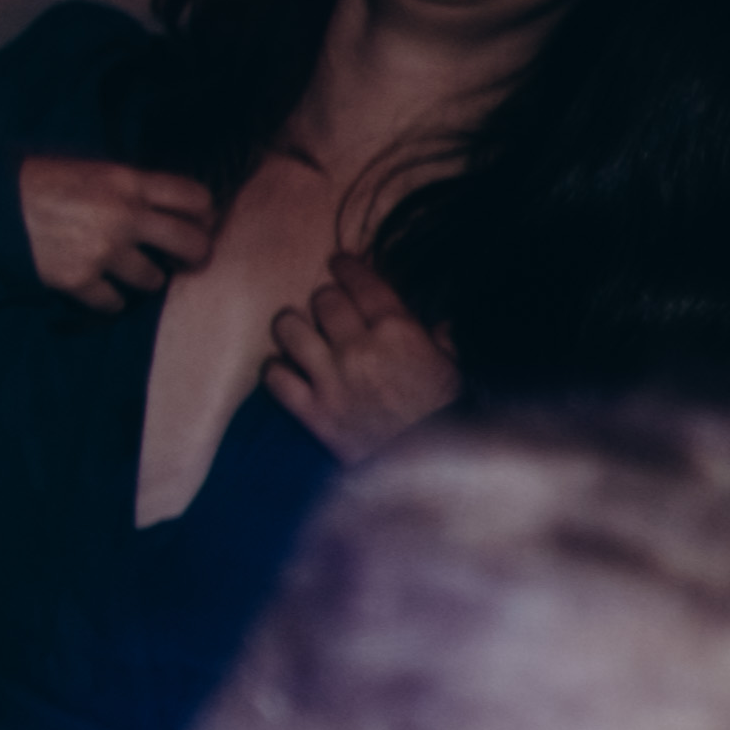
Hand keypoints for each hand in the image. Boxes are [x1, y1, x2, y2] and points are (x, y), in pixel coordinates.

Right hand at [18, 155, 224, 307]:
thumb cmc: (35, 183)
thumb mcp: (87, 170)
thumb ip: (126, 186)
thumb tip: (162, 206)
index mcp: (127, 182)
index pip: (195, 198)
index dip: (202, 214)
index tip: (196, 223)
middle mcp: (124, 216)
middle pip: (191, 243)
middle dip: (192, 254)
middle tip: (183, 258)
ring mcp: (103, 251)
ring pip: (153, 280)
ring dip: (143, 279)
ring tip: (125, 271)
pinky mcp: (79, 280)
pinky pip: (113, 303)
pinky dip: (106, 300)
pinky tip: (95, 289)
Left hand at [262, 250, 456, 461]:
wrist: (433, 468)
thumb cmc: (449, 416)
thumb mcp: (454, 371)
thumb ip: (440, 342)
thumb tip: (438, 325)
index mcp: (400, 331)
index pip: (362, 283)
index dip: (345, 267)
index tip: (338, 262)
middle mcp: (360, 348)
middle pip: (322, 301)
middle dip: (324, 301)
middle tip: (327, 310)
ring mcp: (331, 379)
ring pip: (289, 330)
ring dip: (292, 328)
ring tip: (298, 334)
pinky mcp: (312, 412)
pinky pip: (274, 377)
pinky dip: (276, 371)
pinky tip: (285, 371)